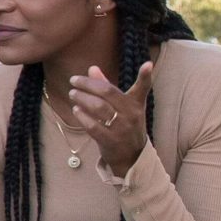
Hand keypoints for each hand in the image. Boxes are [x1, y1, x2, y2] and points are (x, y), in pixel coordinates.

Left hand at [66, 61, 151, 176]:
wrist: (131, 156)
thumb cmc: (124, 124)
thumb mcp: (122, 106)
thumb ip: (106, 86)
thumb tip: (92, 68)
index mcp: (135, 104)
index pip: (142, 88)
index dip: (145, 76)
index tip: (147, 64)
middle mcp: (131, 114)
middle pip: (107, 92)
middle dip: (87, 84)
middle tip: (73, 81)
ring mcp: (121, 128)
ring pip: (98, 107)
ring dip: (81, 98)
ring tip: (72, 94)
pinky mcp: (110, 140)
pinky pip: (93, 126)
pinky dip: (82, 116)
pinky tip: (76, 110)